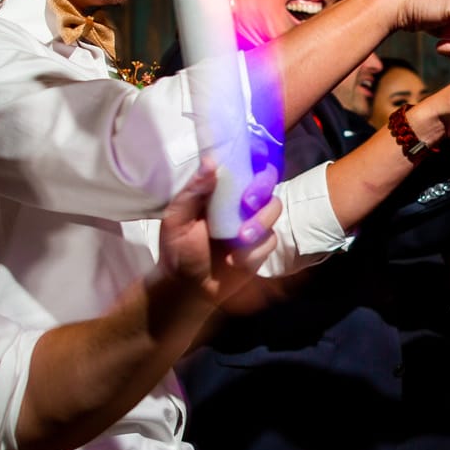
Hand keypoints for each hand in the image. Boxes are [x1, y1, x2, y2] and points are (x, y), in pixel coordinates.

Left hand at [153, 162, 282, 310]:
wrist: (187, 288)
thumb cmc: (177, 249)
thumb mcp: (176, 219)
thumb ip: (193, 192)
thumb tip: (210, 162)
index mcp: (220, 192)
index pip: (244, 168)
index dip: (255, 163)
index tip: (254, 167)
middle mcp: (240, 204)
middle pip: (268, 185)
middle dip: (262, 191)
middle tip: (247, 204)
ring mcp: (254, 225)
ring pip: (273, 211)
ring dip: (260, 223)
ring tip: (240, 238)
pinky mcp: (261, 248)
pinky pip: (270, 241)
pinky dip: (254, 251)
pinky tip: (236, 260)